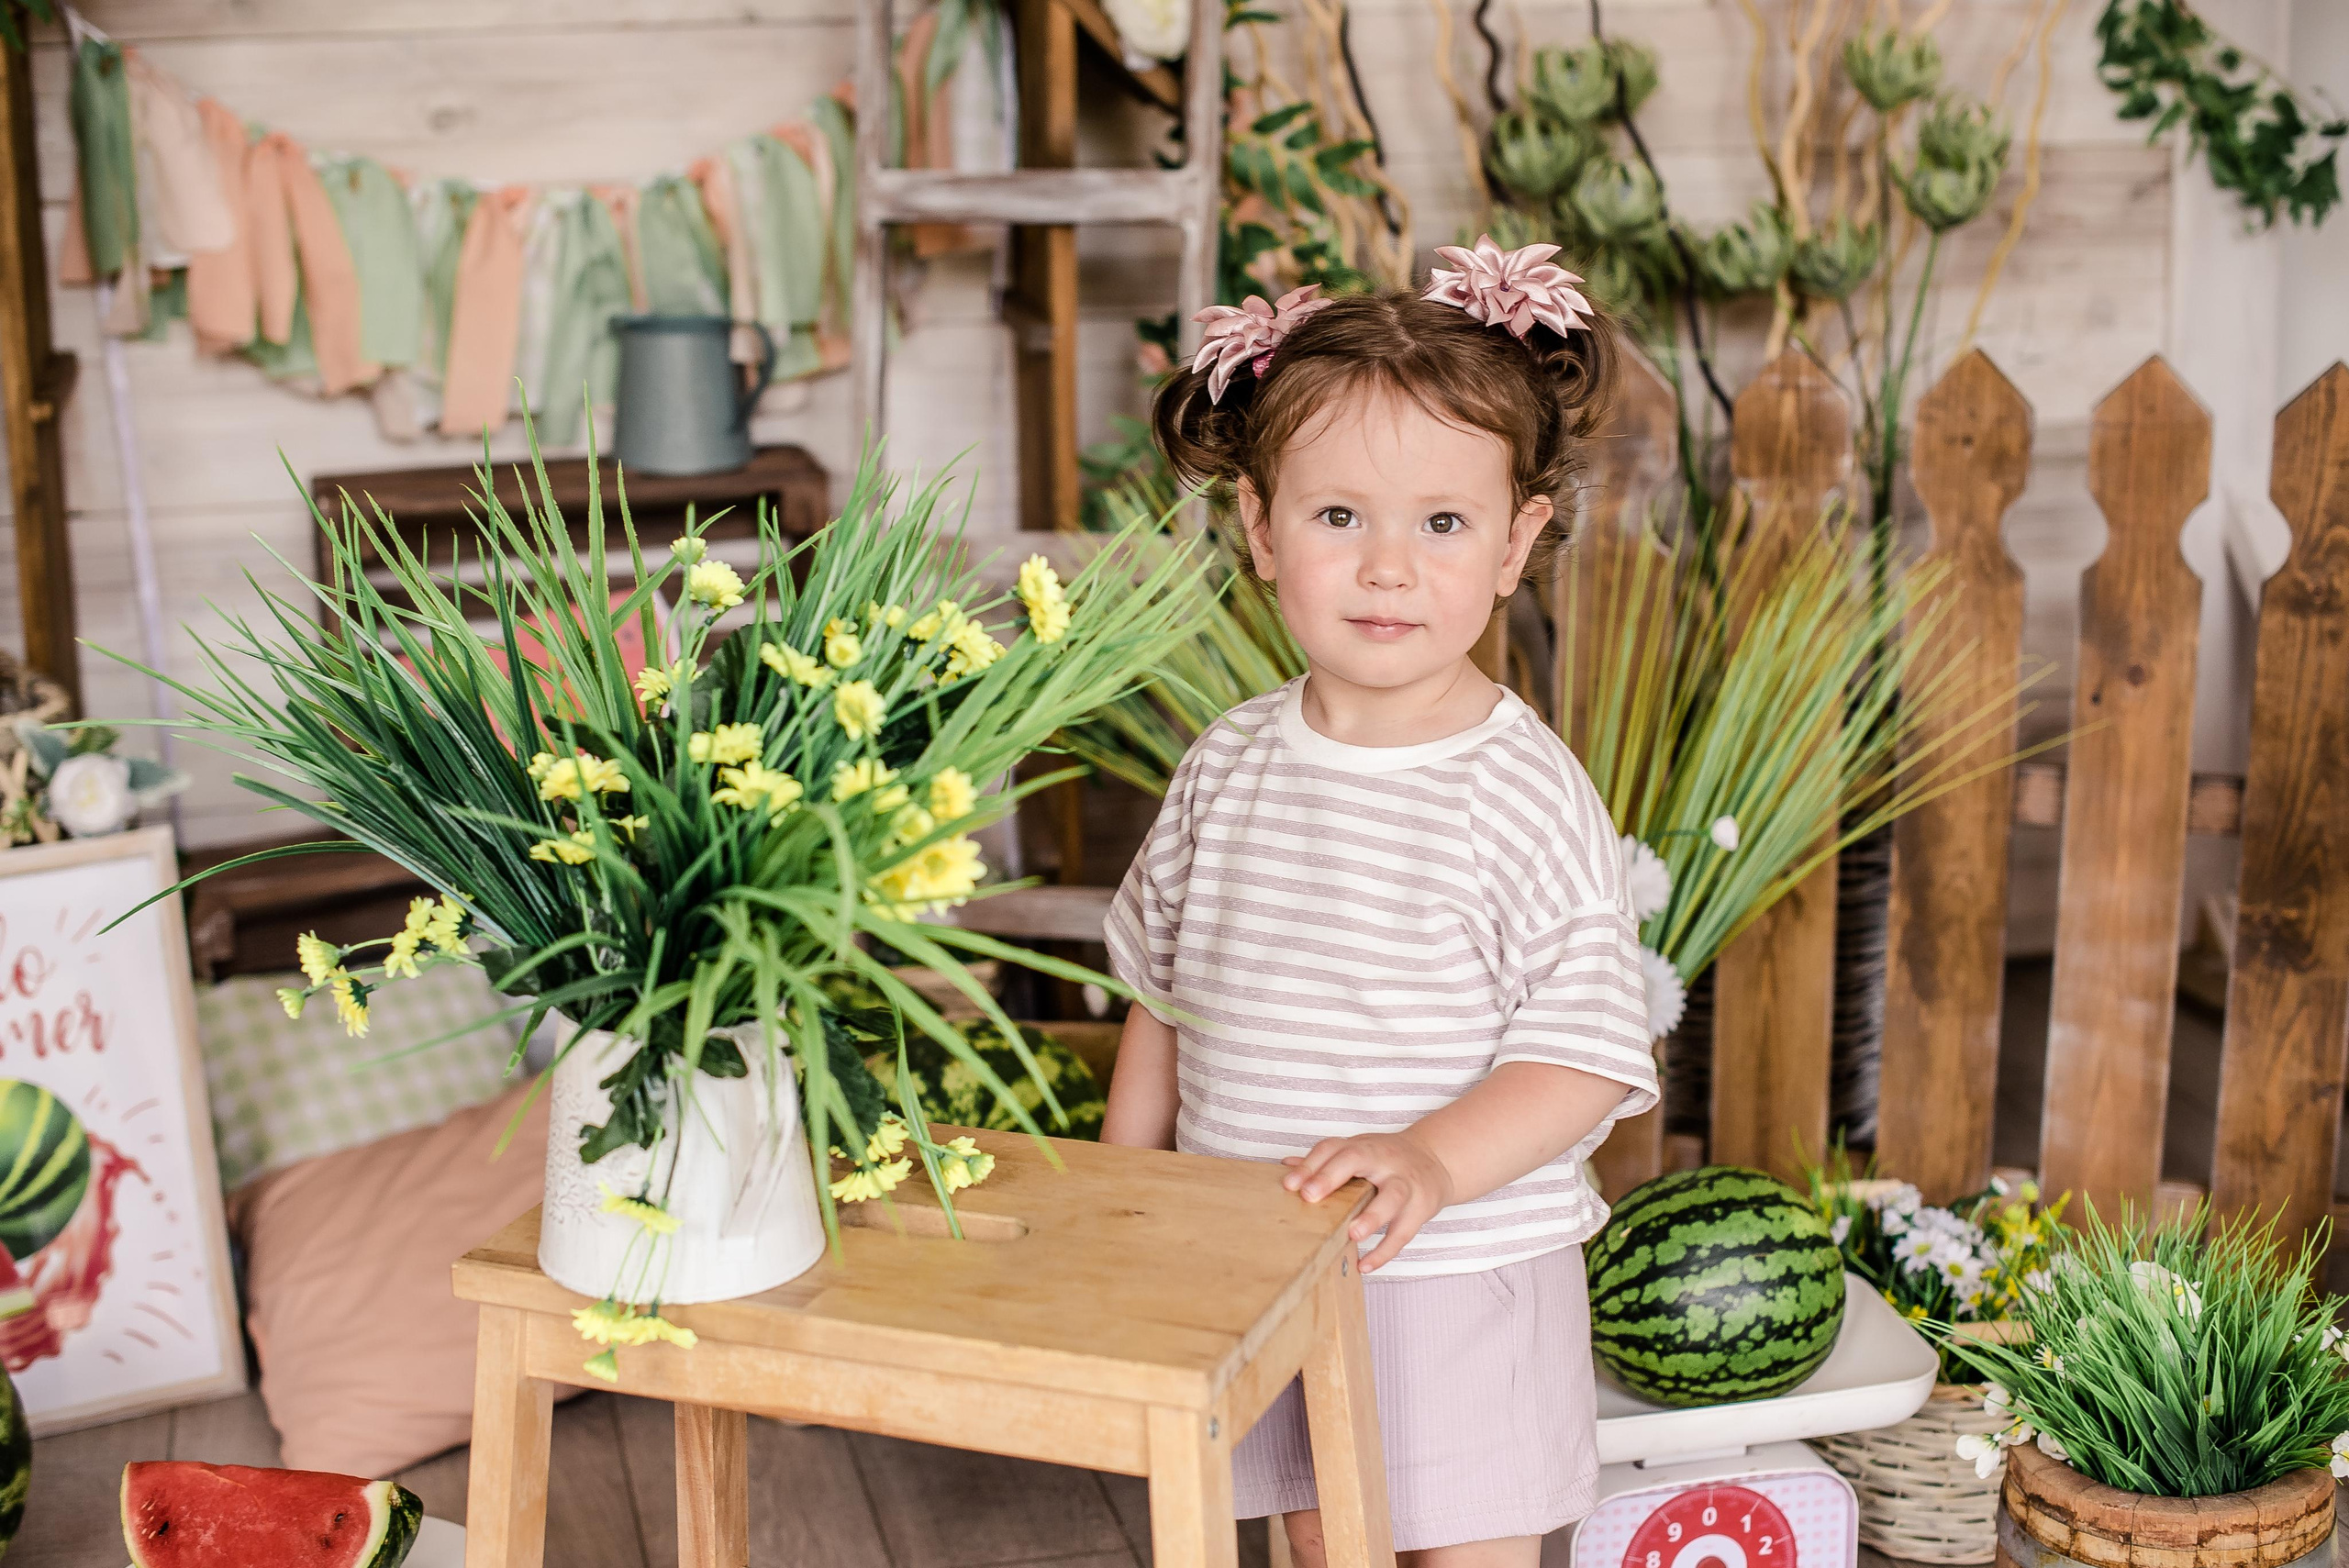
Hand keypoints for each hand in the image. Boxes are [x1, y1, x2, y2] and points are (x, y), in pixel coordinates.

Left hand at [1282, 1132, 1455, 1273]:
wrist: (1437, 1160)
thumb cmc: (1388, 1159)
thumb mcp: (1360, 1151)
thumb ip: (1326, 1161)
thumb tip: (1286, 1167)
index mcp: (1364, 1146)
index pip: (1334, 1148)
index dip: (1311, 1165)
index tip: (1289, 1185)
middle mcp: (1385, 1160)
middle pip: (1358, 1160)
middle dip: (1332, 1177)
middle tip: (1309, 1197)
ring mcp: (1406, 1184)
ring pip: (1391, 1197)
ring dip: (1371, 1215)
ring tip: (1351, 1233)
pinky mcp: (1421, 1209)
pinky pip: (1403, 1233)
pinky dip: (1384, 1252)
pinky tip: (1365, 1265)